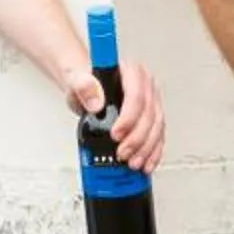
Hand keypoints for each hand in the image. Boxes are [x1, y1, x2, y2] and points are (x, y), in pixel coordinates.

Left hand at [66, 57, 163, 173]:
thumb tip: (96, 102)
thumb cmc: (84, 82)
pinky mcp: (152, 117)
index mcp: (130, 71)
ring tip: (132, 162)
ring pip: (156, 126)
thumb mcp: (75, 80)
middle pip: (148, 114)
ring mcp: (151, 101)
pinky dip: (153, 151)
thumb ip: (82, 86)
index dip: (129, 118)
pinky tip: (146, 162)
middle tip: (121, 153)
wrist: (87, 88)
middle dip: (137, 138)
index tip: (115, 134)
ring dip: (146, 148)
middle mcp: (145, 85)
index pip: (136, 95)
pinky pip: (158, 135)